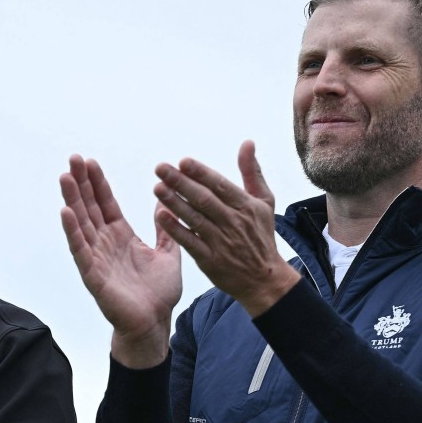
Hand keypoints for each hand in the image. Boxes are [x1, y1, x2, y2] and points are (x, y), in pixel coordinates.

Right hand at [60, 154, 182, 367]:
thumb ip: (165, 230)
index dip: (97, 182)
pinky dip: (73, 231)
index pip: (105, 203)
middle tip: (72, 158)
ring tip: (65, 177)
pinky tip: (66, 212)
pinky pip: (81, 250)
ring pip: (81, 224)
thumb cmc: (159, 293)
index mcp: (122, 236)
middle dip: (81, 183)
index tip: (89, 161)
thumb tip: (167, 204)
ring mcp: (97, 258)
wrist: (154, 323)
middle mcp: (105, 244)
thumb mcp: (168, 254)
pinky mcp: (93, 275)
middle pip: (89, 207)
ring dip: (72, 200)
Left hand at [153, 141, 298, 315]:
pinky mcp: (211, 261)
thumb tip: (247, 143)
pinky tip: (160, 215)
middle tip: (160, 168)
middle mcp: (234, 222)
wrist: (264, 279)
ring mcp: (222, 242)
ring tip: (157, 187)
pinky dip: (176, 229)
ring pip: (195, 219)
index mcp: (246, 206)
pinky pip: (190, 242)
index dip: (200, 173)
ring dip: (174, 202)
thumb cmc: (261, 236)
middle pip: (204, 199)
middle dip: (181, 182)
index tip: (182, 161)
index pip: (220, 185)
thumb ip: (252, 172)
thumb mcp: (264, 202)